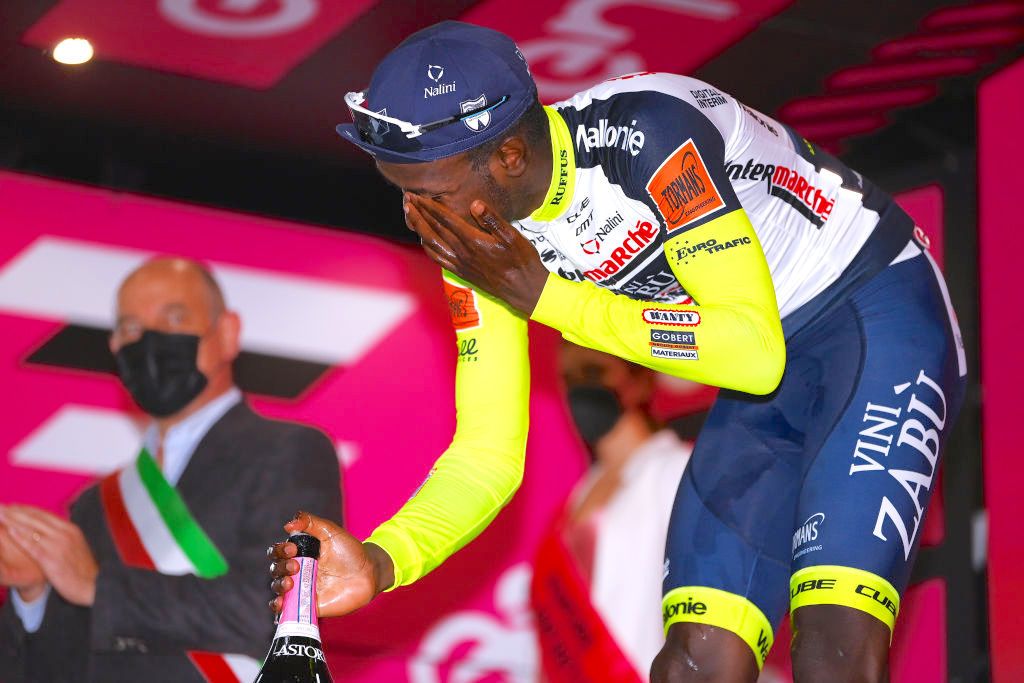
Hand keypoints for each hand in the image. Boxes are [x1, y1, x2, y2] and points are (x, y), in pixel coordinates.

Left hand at [0, 505, 97, 605]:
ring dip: (13, 520)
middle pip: (35, 519)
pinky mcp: (50, 558)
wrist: (93, 585)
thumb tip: (53, 532)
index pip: (44, 515)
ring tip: (0, 515)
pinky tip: (9, 530)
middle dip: (16, 511)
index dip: (26, 509)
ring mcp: (57, 545)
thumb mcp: (77, 546)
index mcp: (70, 529)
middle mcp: (64, 533)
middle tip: (1, 506)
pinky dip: (20, 536)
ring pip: (31, 529)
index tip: (12, 506)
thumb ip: (64, 537)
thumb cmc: (84, 569)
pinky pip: (32, 545)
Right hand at [268, 512, 393, 618]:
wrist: (367, 575)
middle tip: (296, 567)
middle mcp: (298, 570)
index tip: (293, 549)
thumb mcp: (331, 532)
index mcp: (300, 553)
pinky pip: (286, 609)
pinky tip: (281, 603)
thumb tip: (289, 524)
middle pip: (276, 569)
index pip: (279, 551)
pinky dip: (278, 607)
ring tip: (290, 583)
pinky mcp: (307, 604)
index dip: (280, 550)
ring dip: (279, 585)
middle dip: (281, 567)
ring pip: (278, 588)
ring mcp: (301, 588)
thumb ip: (311, 523)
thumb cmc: (350, 551)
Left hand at [404, 193, 548, 314]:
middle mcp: (462, 252)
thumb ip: (492, 219)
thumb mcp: (512, 236)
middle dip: (418, 213)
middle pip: (433, 229)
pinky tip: (423, 239)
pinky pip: (438, 259)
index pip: (445, 219)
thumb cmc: (522, 260)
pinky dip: (427, 246)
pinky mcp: (461, 272)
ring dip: (418, 228)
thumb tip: (475, 204)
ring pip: (431, 244)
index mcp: (473, 240)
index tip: (418, 195)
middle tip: (407, 199)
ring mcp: (460, 264)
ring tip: (410, 215)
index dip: (429, 206)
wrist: (524, 289)